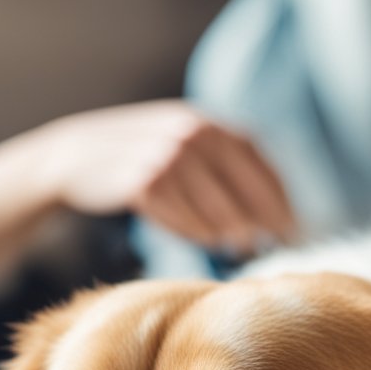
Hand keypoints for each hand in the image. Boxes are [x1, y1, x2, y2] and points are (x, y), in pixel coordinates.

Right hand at [43, 101, 295, 253]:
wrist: (75, 156)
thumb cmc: (143, 159)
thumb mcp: (183, 145)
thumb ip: (224, 164)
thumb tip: (274, 211)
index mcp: (207, 122)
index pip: (259, 159)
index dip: (281, 196)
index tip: (295, 226)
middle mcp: (190, 133)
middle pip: (243, 185)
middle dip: (264, 219)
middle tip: (276, 245)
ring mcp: (165, 156)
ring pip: (214, 207)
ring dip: (231, 231)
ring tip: (238, 247)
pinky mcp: (141, 183)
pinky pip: (181, 218)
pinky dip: (195, 232)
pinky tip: (202, 239)